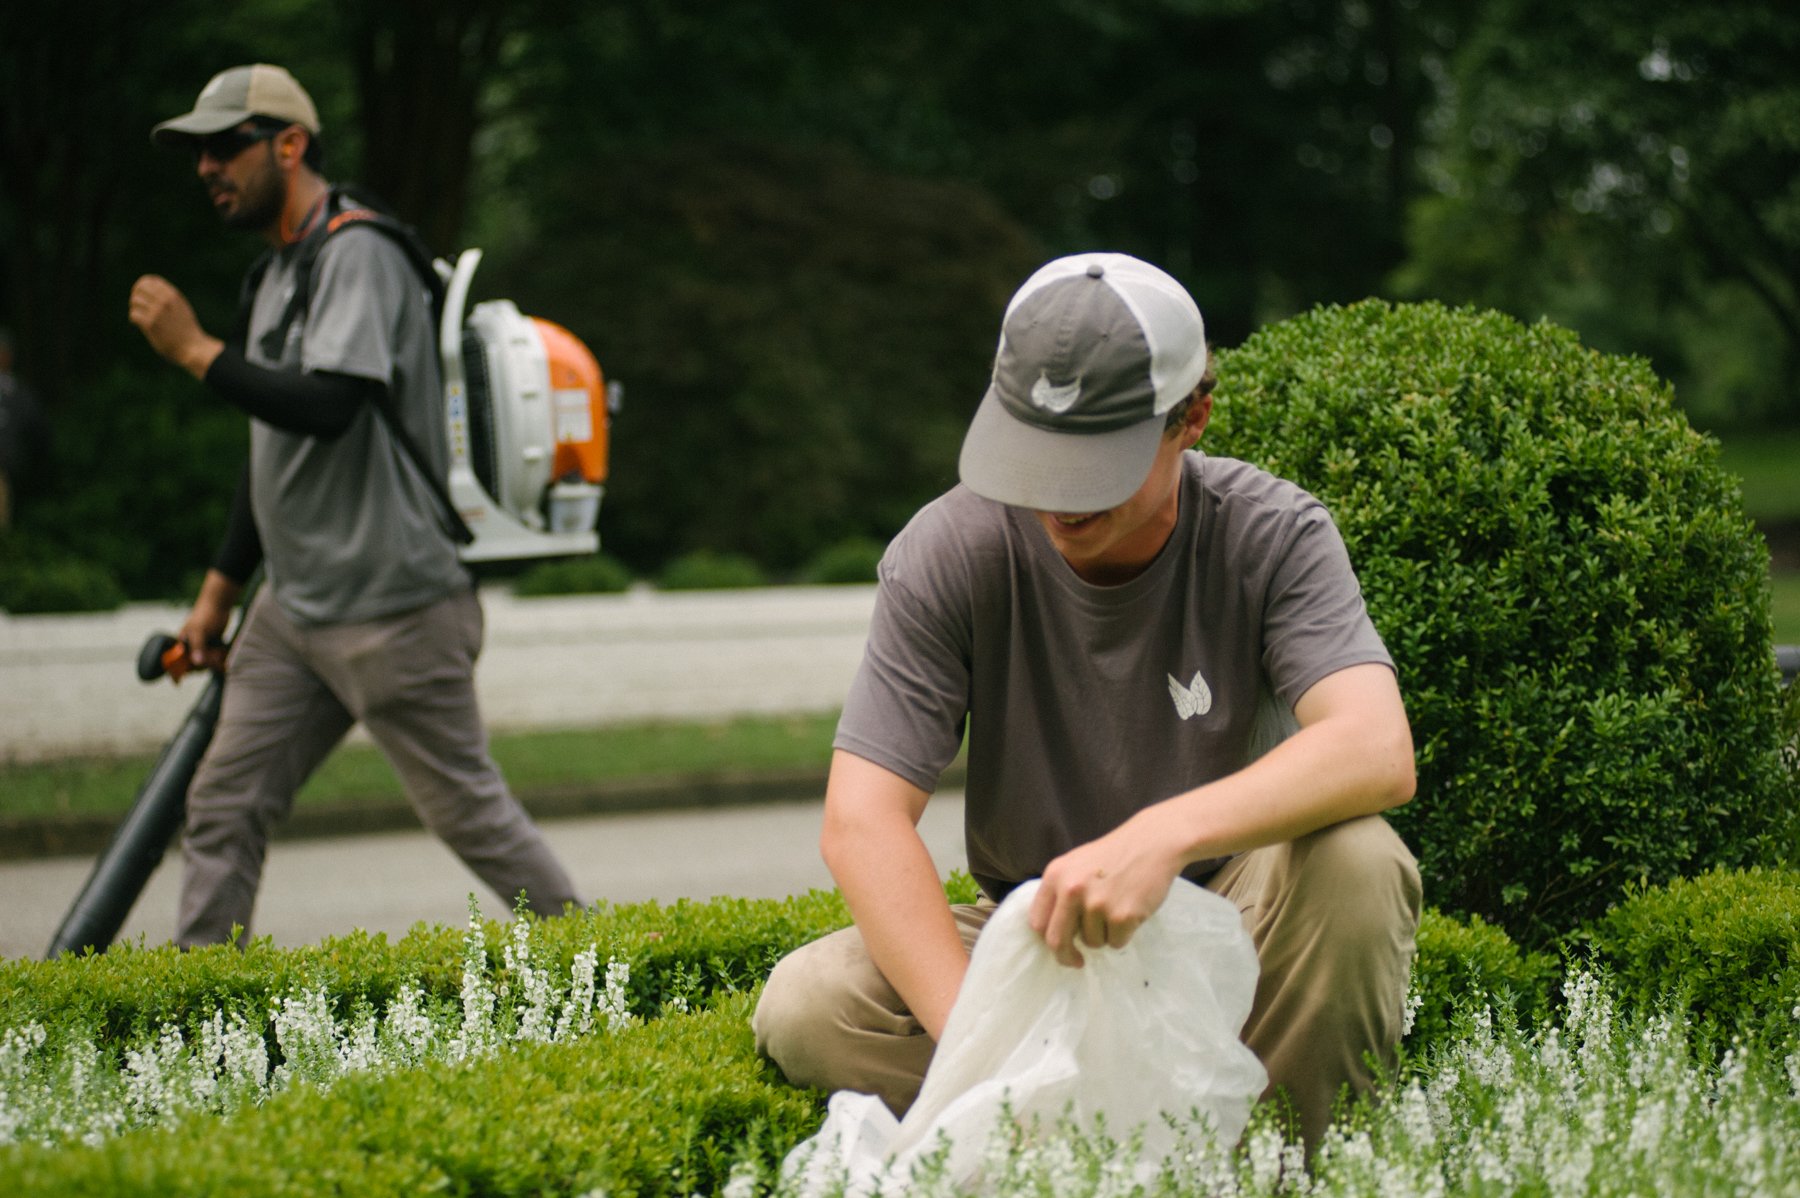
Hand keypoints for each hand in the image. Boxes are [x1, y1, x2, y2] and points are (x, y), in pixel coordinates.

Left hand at [128, 275, 222, 378]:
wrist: (192, 348)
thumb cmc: (187, 330)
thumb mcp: (182, 308)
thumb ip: (170, 298)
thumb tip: (153, 290)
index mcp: (173, 295)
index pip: (150, 280)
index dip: (142, 286)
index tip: (141, 294)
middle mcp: (165, 301)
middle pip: (139, 288)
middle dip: (136, 296)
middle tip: (138, 306)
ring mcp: (157, 312)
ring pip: (135, 301)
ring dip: (135, 308)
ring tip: (140, 316)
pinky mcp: (150, 324)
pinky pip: (134, 314)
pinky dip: (134, 319)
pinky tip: (138, 324)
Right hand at [179, 570, 241, 671]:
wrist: (219, 603)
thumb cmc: (206, 615)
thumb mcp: (200, 631)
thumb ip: (197, 647)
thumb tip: (197, 663)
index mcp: (182, 645)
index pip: (181, 664)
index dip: (188, 670)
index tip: (198, 670)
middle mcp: (191, 647)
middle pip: (198, 665)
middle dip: (208, 663)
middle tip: (216, 654)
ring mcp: (203, 646)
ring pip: (209, 662)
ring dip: (216, 660)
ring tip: (221, 651)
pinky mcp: (213, 645)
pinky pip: (217, 656)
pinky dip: (222, 656)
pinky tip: (225, 651)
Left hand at [1027, 808, 1184, 967]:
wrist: (1152, 842)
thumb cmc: (1113, 855)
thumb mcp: (1075, 865)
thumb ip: (1060, 892)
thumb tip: (1051, 931)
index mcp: (1055, 876)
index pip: (1037, 921)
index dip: (1047, 939)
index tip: (1057, 947)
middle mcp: (1071, 890)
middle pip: (1057, 940)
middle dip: (1066, 956)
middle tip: (1076, 961)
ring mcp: (1096, 904)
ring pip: (1092, 942)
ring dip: (1104, 935)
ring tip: (1116, 909)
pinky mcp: (1121, 916)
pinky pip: (1116, 942)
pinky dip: (1123, 935)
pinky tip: (1130, 911)